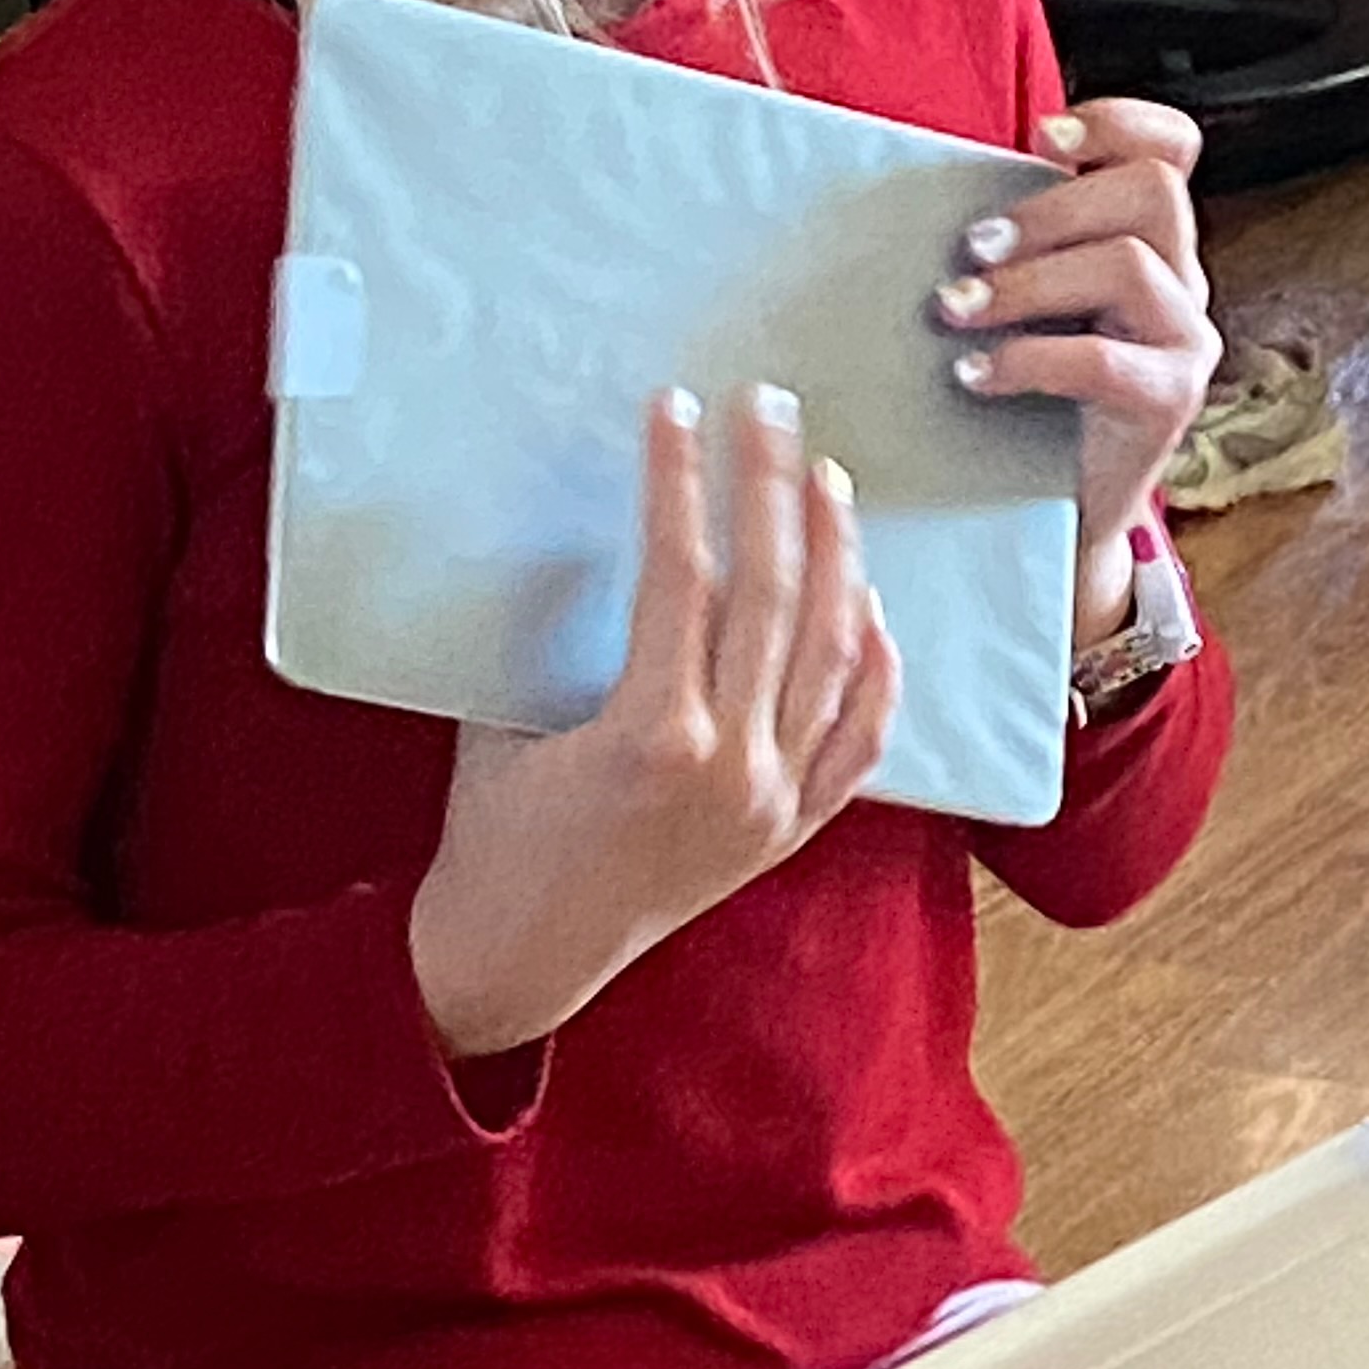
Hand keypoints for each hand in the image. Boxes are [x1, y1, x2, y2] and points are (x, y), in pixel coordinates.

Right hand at [408, 386, 901, 1055]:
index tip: (675, 409)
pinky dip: (875, 671)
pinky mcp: (789, 832)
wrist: (518, 958)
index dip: (679, 481)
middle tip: (767, 409)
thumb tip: (583, 540)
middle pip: (774, 596)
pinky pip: (860, 742)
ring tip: (828, 481)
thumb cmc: (493, 837)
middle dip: (771, 488)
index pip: (681, 573)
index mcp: (652, 734)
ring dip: (836, 559)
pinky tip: (872, 609)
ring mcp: (771, 802)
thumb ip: (551, 638)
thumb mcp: (503, 721)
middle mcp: (731, 765)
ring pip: (833, 658)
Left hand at [936, 102, 1220, 639]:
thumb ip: (1005, 243)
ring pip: (1130, 264)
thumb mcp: (1019, 302)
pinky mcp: (1169, 401)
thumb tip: (911, 191)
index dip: (1118, 122)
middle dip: (1050, 208)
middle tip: (969, 247)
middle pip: (1153, 190)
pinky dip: (1029, 358)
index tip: (1040, 137)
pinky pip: (1107, 361)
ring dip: (1029, 280)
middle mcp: (1179, 280)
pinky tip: (976, 375)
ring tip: (956, 311)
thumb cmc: (1022, 395)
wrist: (1052, 513)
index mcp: (1147, 238)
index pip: (1172, 147)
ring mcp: (1183, 340)